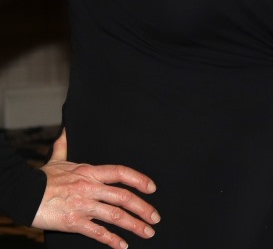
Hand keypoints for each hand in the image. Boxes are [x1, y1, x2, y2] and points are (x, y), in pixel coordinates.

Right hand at [32, 131, 158, 248]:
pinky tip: (122, 245)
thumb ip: (65, 146)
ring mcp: (82, 205)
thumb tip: (66, 129)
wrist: (22, 193)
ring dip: (134, 225)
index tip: (152, 188)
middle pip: (124, 197)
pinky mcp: (73, 222)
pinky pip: (97, 232)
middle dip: (143, 208)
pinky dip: (111, 240)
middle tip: (156, 218)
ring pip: (115, 216)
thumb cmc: (41, 178)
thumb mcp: (56, 160)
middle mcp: (90, 188)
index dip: (139, 179)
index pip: (121, 173)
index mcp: (89, 172)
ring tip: (147, 232)